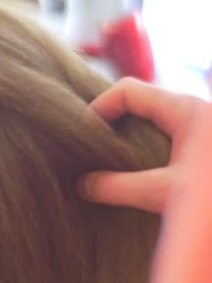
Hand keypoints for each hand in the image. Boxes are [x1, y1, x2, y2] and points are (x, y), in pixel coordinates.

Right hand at [78, 77, 206, 212]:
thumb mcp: (164, 192)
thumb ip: (118, 187)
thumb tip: (83, 186)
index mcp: (184, 110)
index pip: (127, 91)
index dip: (100, 107)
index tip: (84, 134)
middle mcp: (192, 111)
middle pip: (138, 102)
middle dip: (112, 123)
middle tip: (93, 149)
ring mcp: (199, 128)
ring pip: (152, 120)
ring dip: (129, 138)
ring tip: (111, 163)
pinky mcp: (201, 148)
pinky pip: (165, 136)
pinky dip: (145, 149)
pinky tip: (138, 174)